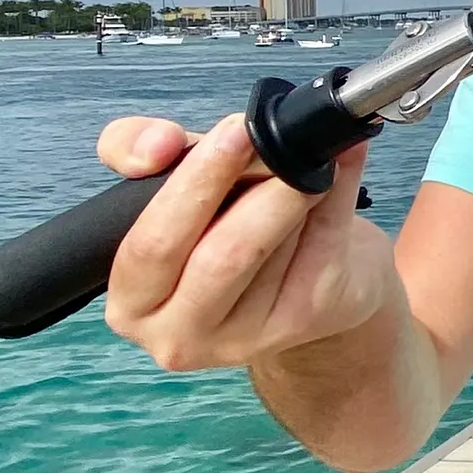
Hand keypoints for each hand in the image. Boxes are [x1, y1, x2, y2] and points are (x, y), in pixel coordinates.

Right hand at [96, 113, 394, 371]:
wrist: (302, 275)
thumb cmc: (225, 222)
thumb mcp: (173, 182)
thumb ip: (138, 148)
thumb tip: (156, 144)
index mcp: (133, 303)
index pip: (153, 245)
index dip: (194, 184)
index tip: (232, 133)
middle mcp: (182, 335)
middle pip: (221, 256)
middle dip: (255, 188)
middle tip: (278, 141)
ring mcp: (246, 339)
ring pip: (273, 252)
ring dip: (295, 192)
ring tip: (309, 154)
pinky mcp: (303, 324)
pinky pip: (321, 251)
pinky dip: (334, 201)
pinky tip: (338, 169)